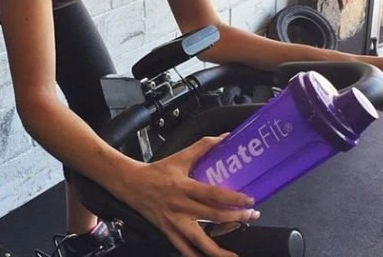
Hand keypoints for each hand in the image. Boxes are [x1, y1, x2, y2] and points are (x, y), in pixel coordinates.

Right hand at [115, 135, 259, 256]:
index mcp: (184, 187)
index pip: (213, 194)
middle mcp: (181, 206)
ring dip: (218, 251)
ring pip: (199, 242)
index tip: (250, 200)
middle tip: (251, 216)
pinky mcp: (168, 232)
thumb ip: (202, 146)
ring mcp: (174, 222)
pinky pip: (184, 250)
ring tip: (234, 255)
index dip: (233, 199)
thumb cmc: (157, 171)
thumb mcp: (180, 156)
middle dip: (235, 218)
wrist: (132, 184)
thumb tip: (223, 137)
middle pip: (212, 217)